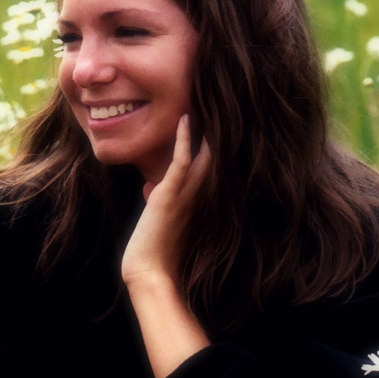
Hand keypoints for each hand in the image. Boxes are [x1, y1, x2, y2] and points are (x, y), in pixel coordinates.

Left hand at [121, 115, 210, 288]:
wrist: (148, 274)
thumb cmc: (151, 252)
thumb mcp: (156, 219)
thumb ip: (158, 200)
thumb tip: (150, 186)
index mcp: (196, 202)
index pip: (210, 167)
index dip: (215, 145)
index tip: (218, 122)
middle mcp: (197, 196)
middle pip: (215, 158)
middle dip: (221, 133)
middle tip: (230, 107)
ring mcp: (185, 195)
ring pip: (204, 156)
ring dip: (208, 129)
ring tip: (212, 103)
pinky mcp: (169, 195)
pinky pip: (181, 161)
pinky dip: (184, 139)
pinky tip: (186, 118)